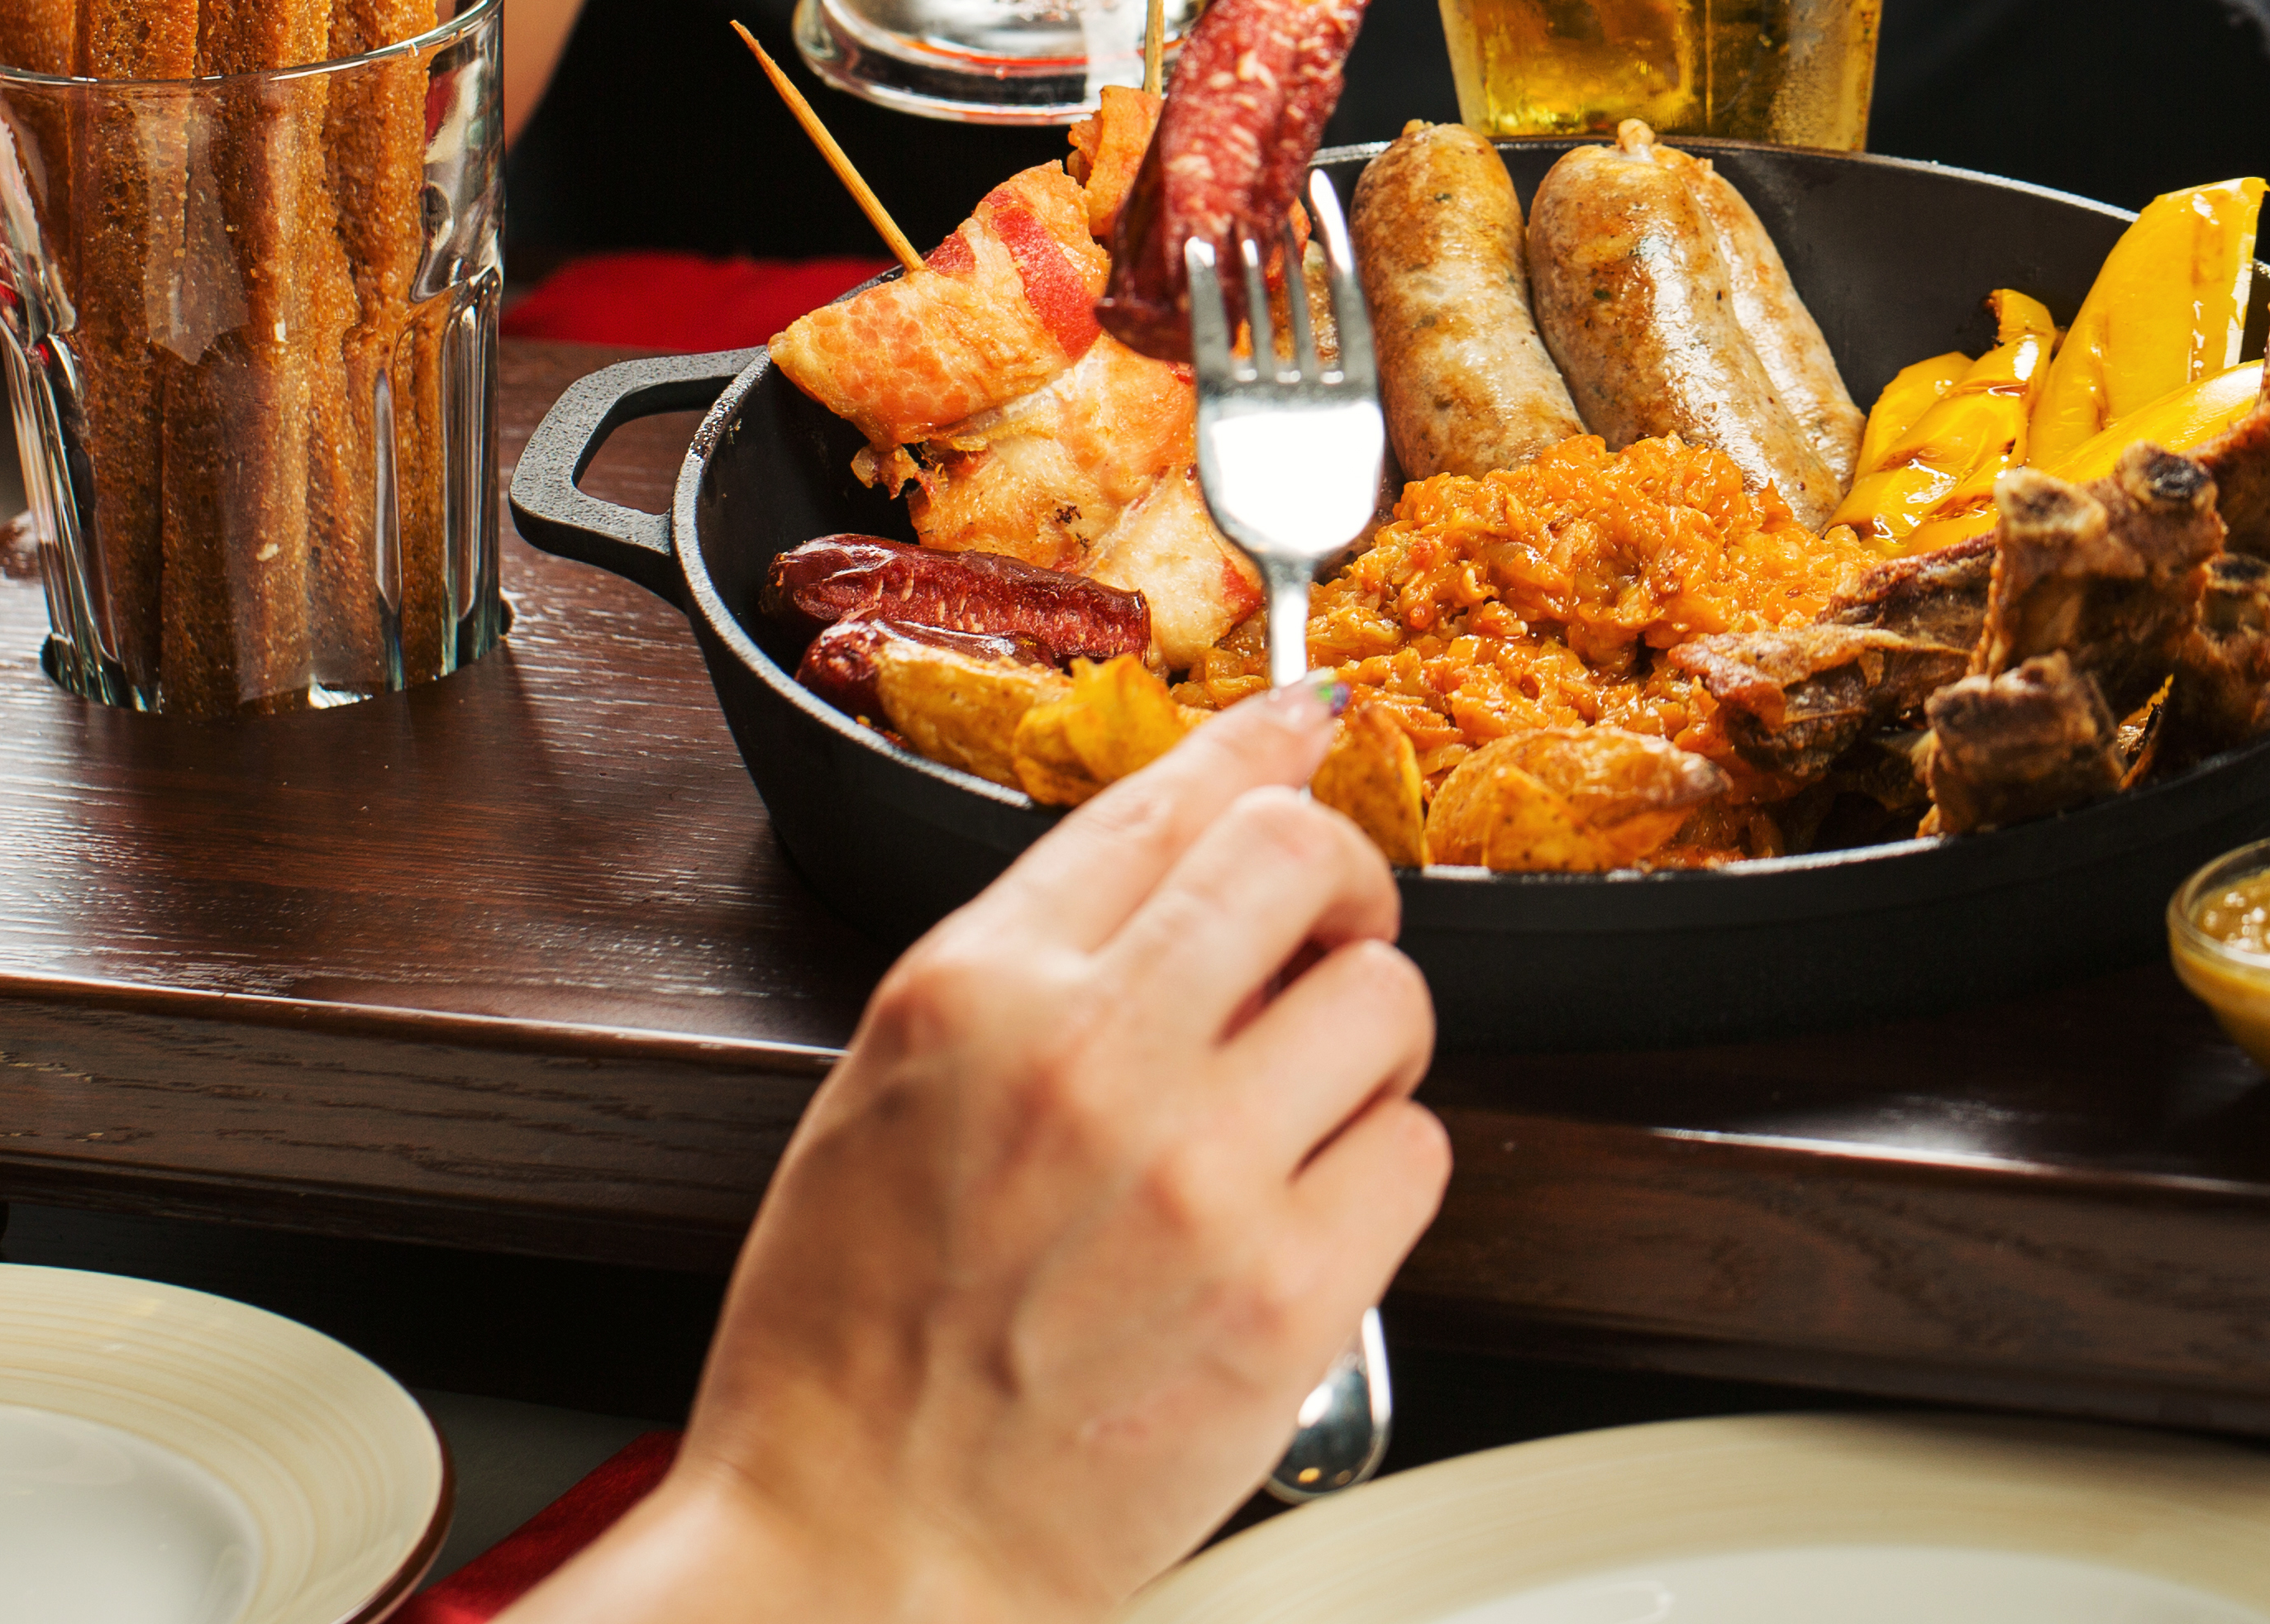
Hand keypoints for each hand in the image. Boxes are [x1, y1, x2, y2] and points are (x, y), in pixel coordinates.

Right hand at [535, 687, 1446, 1623]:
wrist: (863, 1552)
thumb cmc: (851, 1343)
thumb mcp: (891, 1087)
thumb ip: (1035, 952)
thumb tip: (1179, 833)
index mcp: (974, 991)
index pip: (1167, 801)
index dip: (1261, 750)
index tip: (1308, 728)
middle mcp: (1092, 1058)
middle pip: (1304, 859)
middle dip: (1338, 882)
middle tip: (1325, 934)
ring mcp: (1201, 1176)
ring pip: (1389, 1000)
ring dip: (1364, 1039)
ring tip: (1297, 1107)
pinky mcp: (1289, 1297)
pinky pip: (1418, 1153)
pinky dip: (1383, 1169)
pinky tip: (1307, 1211)